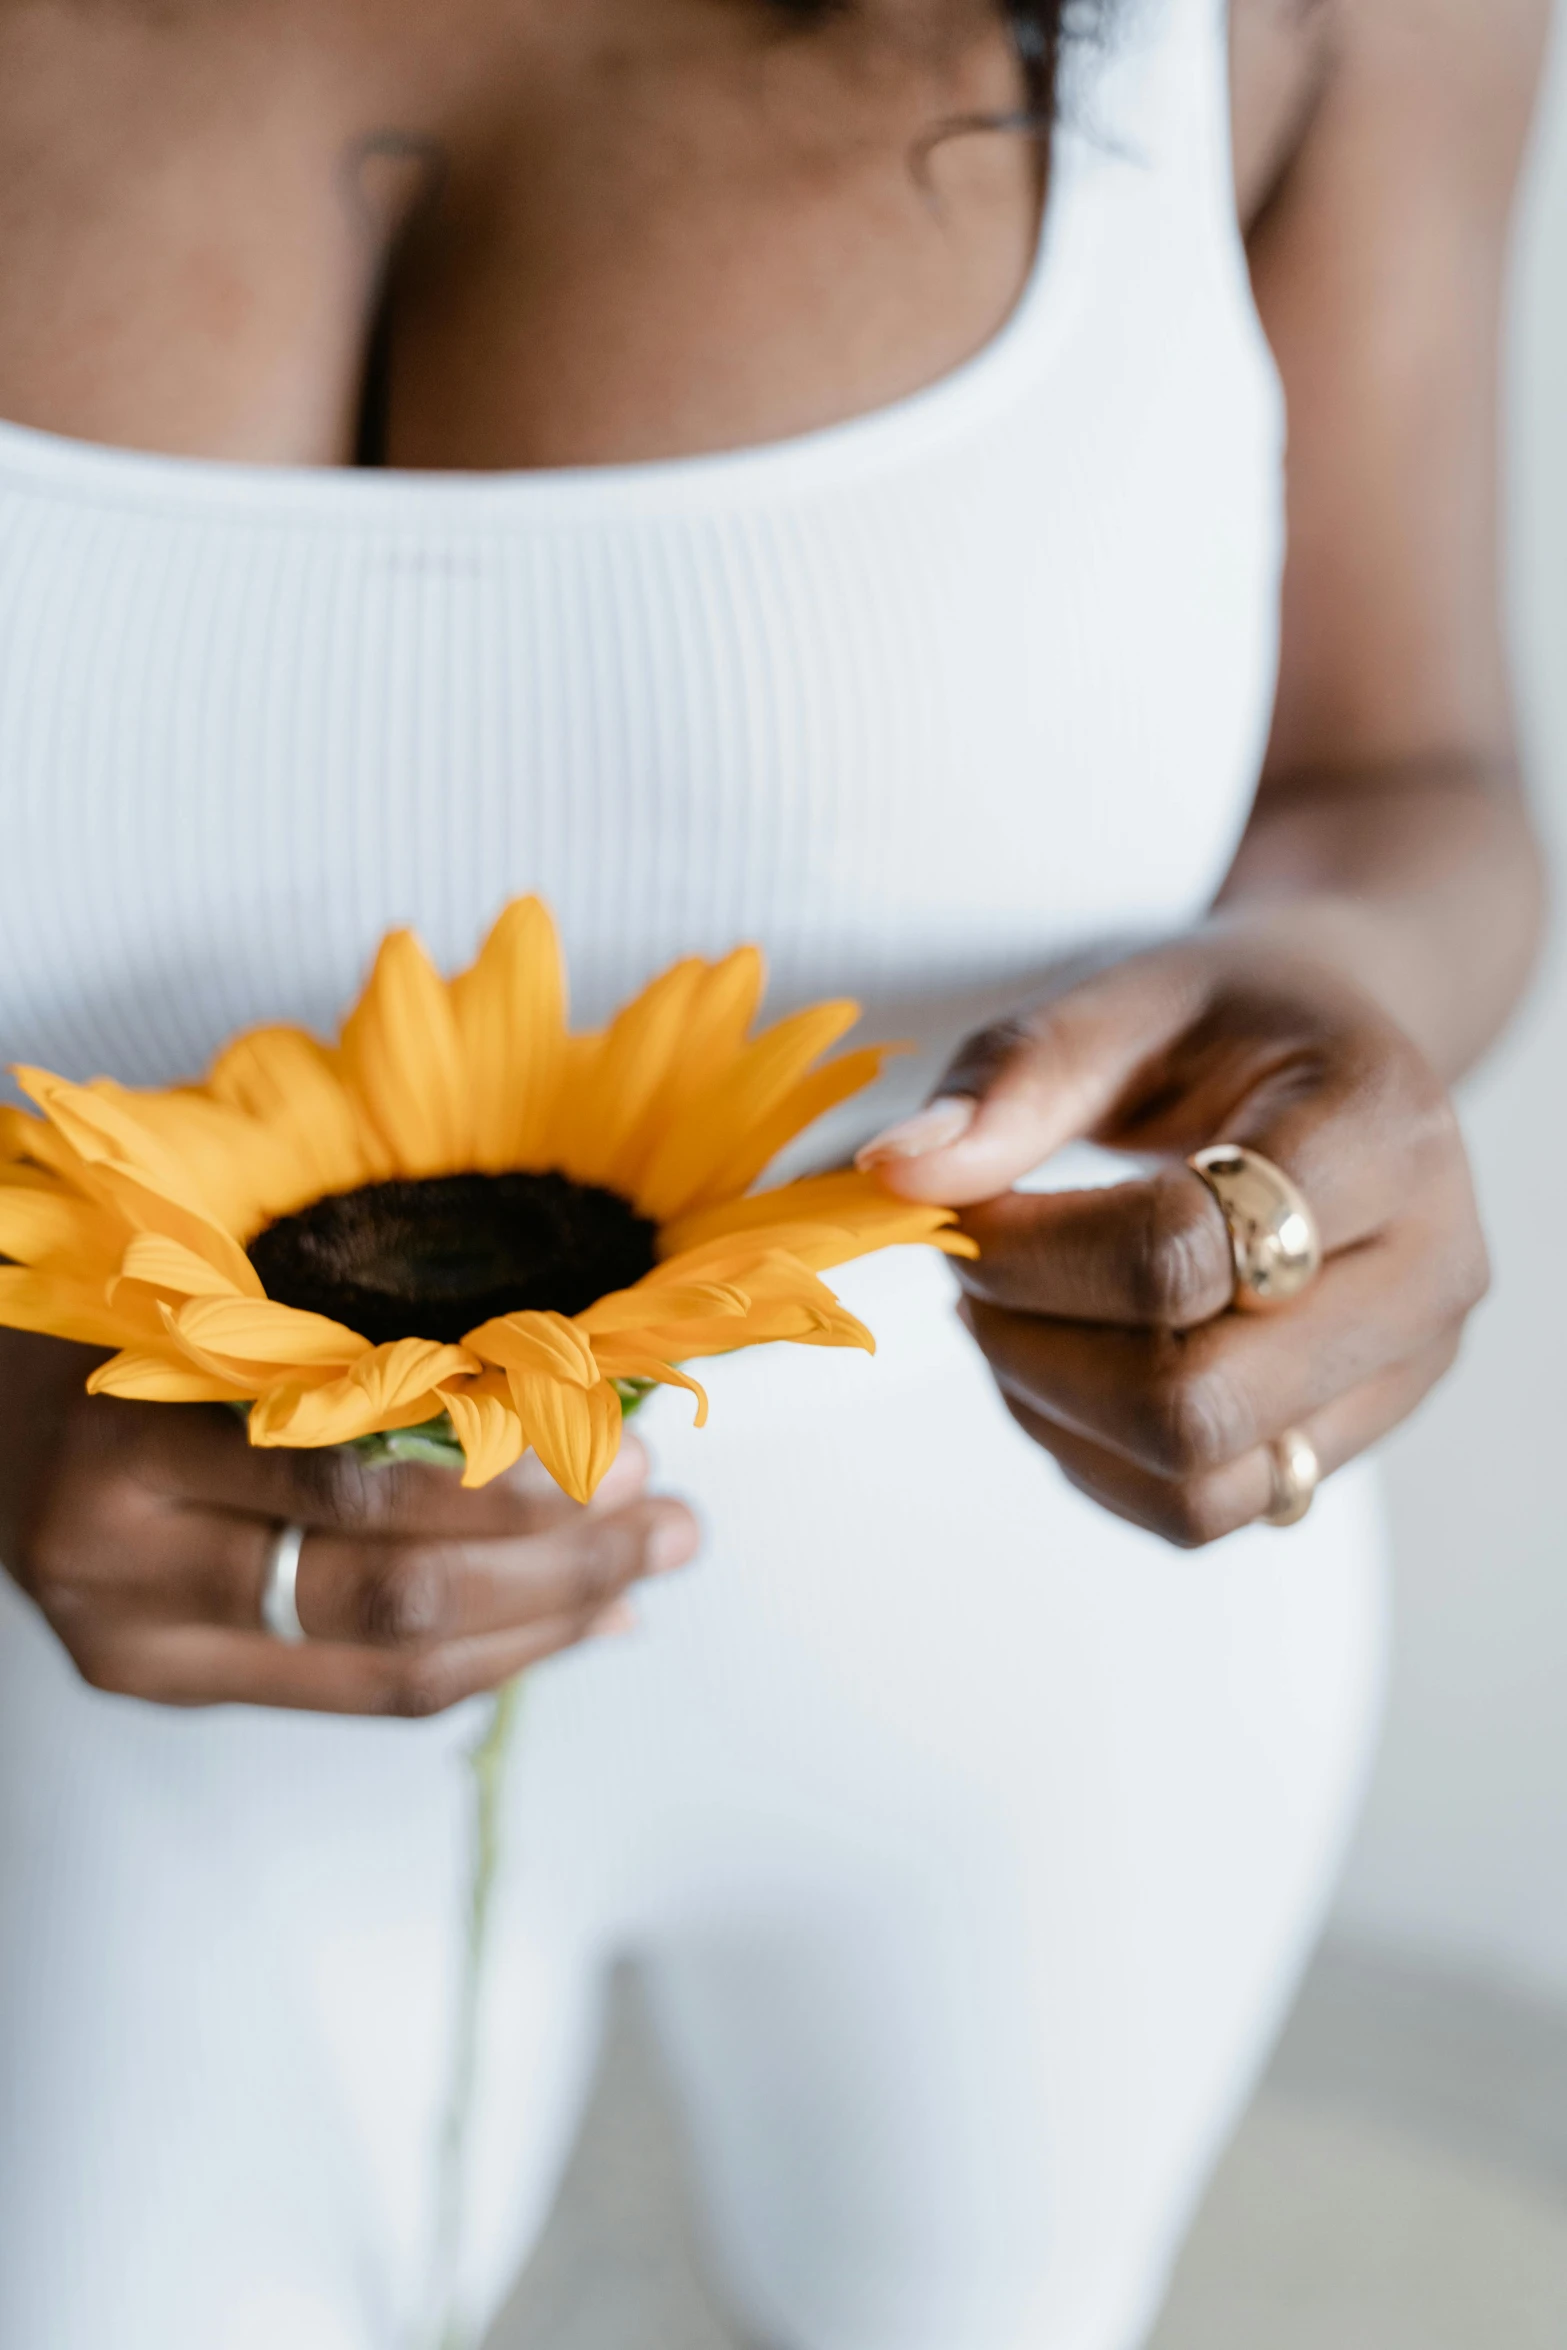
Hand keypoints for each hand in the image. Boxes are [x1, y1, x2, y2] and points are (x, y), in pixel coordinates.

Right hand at [0, 1330, 697, 1712]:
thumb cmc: (101, 1315)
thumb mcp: (206, 1291)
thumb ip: (350, 1332)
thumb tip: (562, 1370)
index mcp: (128, 1435)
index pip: (351, 1482)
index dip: (508, 1481)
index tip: (625, 1446)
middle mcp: (121, 1559)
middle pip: (384, 1593)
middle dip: (557, 1563)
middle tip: (668, 1520)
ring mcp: (138, 1641)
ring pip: (386, 1665)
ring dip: (546, 1623)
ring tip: (648, 1573)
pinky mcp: (162, 1681)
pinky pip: (357, 1691)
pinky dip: (486, 1657)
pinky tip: (570, 1623)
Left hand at [863, 930, 1489, 1546]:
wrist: (1335, 1052)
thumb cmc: (1226, 1018)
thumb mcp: (1124, 997)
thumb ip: (1016, 1080)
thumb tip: (896, 1175)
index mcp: (1383, 1131)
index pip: (1188, 1250)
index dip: (1032, 1251)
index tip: (964, 1206)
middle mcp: (1428, 1271)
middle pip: (1197, 1403)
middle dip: (1037, 1349)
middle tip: (974, 1275)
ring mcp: (1402, 1373)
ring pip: (1199, 1485)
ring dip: (1059, 1415)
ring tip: (1010, 1317)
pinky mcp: (1350, 1435)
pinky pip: (1202, 1509)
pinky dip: (1095, 1455)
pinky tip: (1062, 1360)